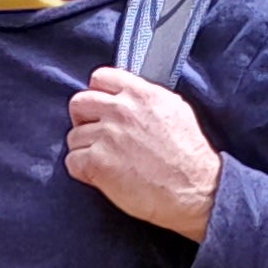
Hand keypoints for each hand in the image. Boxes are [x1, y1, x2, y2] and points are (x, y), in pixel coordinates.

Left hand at [64, 65, 222, 238]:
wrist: (195, 189)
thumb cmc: (189, 156)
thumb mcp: (175, 110)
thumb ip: (146, 99)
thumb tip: (128, 98)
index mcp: (141, 94)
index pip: (100, 78)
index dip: (97, 94)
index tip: (101, 109)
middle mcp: (121, 111)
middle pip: (78, 103)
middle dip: (83, 120)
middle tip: (96, 135)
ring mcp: (107, 136)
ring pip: (74, 136)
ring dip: (85, 149)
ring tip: (105, 161)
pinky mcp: (98, 164)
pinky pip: (72, 161)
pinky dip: (82, 170)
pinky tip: (99, 175)